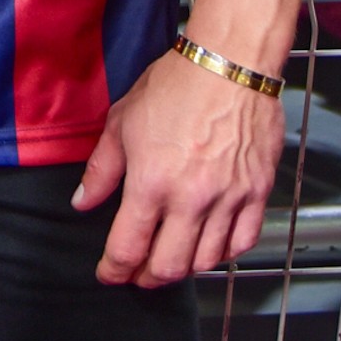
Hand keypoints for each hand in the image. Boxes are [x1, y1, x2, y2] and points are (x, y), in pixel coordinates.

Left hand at [73, 49, 282, 286]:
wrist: (230, 63)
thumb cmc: (176, 84)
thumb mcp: (122, 120)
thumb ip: (101, 169)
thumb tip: (83, 202)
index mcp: (151, 182)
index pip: (128, 248)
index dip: (114, 270)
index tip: (108, 273)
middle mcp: (191, 199)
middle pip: (168, 267)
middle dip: (146, 277)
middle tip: (137, 273)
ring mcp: (228, 199)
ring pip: (205, 261)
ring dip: (184, 268)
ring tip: (170, 258)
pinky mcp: (257, 193)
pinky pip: (242, 242)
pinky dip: (223, 253)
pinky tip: (209, 245)